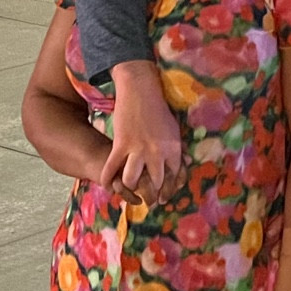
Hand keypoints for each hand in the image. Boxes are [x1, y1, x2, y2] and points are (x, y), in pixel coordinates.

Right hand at [102, 61, 183, 198]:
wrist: (141, 90)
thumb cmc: (159, 109)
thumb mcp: (174, 130)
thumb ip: (175, 150)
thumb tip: (183, 165)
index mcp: (174, 149)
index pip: (174, 177)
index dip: (169, 190)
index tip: (165, 196)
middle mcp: (157, 153)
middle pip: (155, 184)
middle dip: (152, 196)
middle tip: (149, 200)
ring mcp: (138, 149)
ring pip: (132, 181)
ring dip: (131, 188)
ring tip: (131, 190)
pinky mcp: (120, 144)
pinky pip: (111, 168)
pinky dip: (107, 178)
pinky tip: (107, 184)